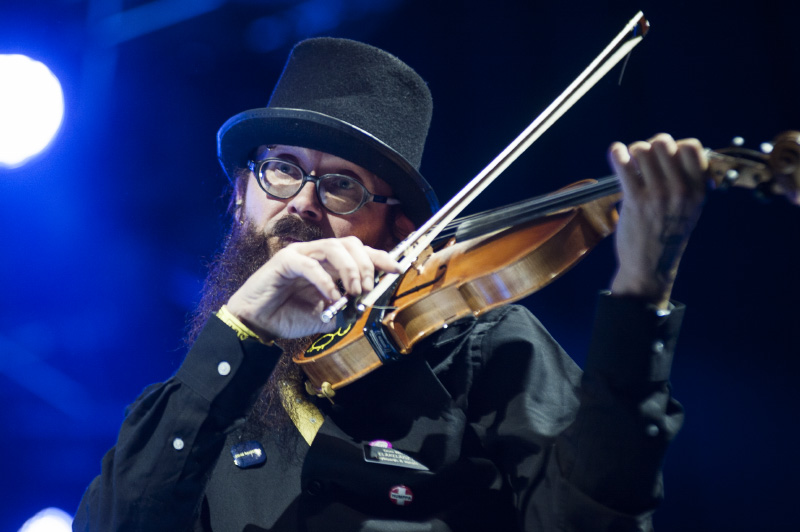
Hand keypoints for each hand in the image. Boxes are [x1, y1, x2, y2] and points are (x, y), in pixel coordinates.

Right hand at [226, 236, 400, 339]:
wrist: (257, 323)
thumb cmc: (287, 316)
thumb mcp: (324, 317)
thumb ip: (344, 311)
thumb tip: (362, 308)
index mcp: (329, 264)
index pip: (360, 252)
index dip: (380, 257)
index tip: (397, 269)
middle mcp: (317, 254)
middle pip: (352, 243)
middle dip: (367, 264)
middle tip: (367, 288)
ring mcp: (301, 254)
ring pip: (334, 246)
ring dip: (350, 269)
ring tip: (353, 291)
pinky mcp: (284, 261)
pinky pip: (311, 264)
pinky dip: (326, 281)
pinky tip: (331, 297)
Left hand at [607, 133, 708, 307]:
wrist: (650, 267)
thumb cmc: (667, 236)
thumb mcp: (689, 209)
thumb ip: (688, 182)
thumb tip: (675, 150)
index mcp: (698, 190)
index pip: (692, 147)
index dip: (676, 145)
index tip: (666, 156)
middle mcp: (680, 189)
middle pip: (664, 143)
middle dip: (651, 146)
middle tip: (644, 159)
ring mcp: (657, 194)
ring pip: (642, 150)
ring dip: (633, 151)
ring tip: (630, 162)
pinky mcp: (635, 200)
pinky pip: (623, 164)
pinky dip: (617, 153)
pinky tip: (616, 153)